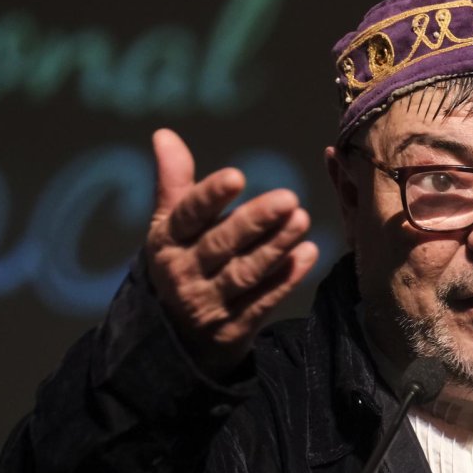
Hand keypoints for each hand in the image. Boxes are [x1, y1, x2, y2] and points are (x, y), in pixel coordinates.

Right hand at [146, 129, 318, 376]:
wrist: (173, 338)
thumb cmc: (181, 264)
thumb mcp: (169, 227)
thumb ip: (175, 183)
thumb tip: (164, 134)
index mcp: (166, 243)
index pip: (186, 217)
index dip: (209, 197)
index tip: (236, 175)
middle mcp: (184, 274)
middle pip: (220, 246)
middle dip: (254, 222)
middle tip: (289, 198)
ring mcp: (208, 305)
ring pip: (244, 274)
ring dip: (276, 248)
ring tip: (303, 220)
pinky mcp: (233, 329)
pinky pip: (262, 302)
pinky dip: (285, 279)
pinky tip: (307, 254)